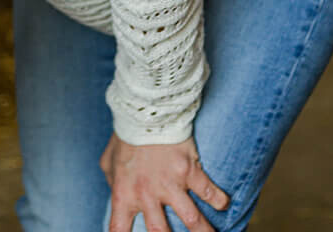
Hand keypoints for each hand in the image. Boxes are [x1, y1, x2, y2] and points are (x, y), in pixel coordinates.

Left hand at [100, 134, 229, 231]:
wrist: (142, 111)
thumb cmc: (124, 137)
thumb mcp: (109, 161)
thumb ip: (113, 182)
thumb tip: (116, 195)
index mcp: (124, 193)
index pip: (119, 228)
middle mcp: (146, 193)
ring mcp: (170, 183)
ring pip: (192, 219)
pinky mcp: (188, 170)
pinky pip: (209, 192)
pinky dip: (219, 200)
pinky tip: (223, 205)